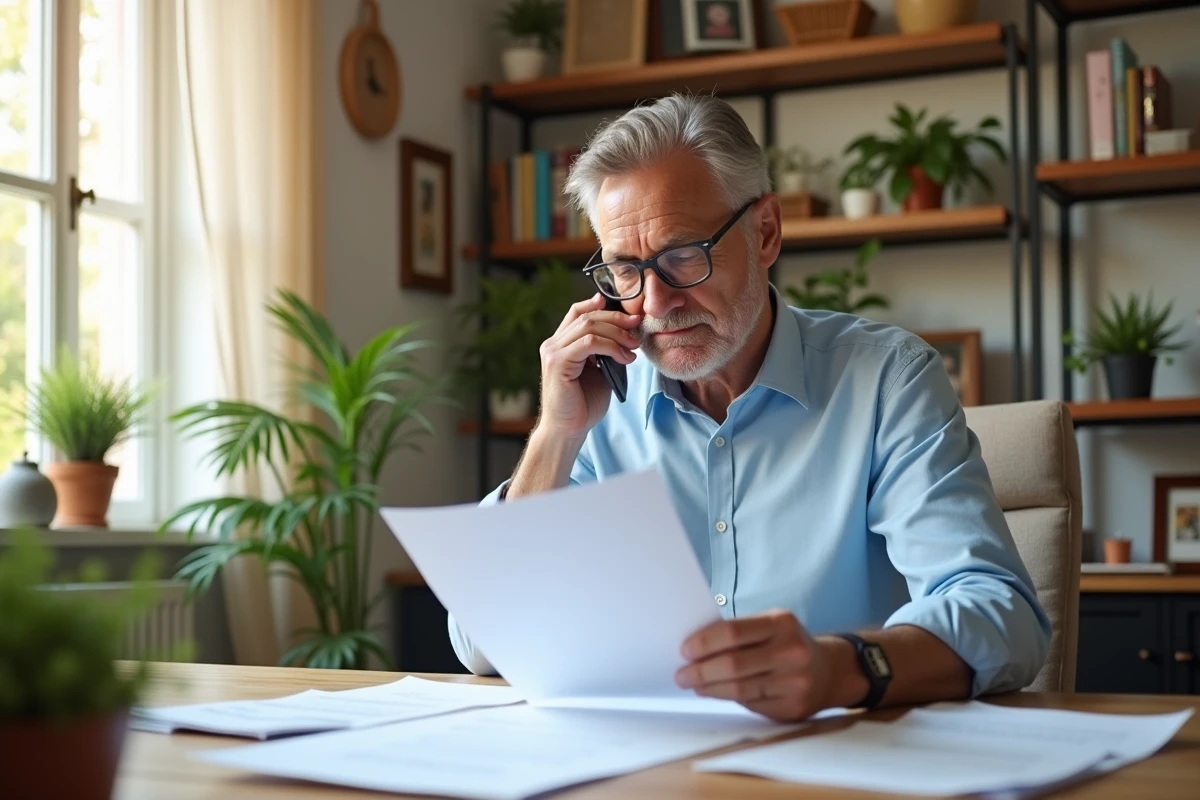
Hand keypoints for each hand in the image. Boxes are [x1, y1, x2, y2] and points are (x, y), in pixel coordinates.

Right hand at [537, 293, 640, 438]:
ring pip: (589, 327)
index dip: (600, 306)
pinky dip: (611, 347)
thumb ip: (605, 351)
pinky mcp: (558, 363)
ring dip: (617, 334)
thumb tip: (626, 334)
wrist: (568, 430)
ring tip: (633, 347)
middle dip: (616, 319)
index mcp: (560, 344)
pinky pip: (589, 343)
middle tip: (637, 326)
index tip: (627, 313)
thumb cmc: (583, 404)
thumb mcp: (599, 371)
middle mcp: (553, 344)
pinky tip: (624, 358)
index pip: (578, 312)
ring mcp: (553, 352)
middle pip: (587, 316)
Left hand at [674, 610, 838, 721]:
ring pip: (739, 689)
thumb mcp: (770, 625)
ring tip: (694, 684)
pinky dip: (728, 699)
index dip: (704, 643)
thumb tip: (695, 646)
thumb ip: (739, 633)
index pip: (732, 632)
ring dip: (709, 688)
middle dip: (701, 671)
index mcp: (781, 623)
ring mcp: (795, 682)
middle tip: (682, 675)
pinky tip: (715, 693)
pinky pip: (751, 704)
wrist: (829, 671)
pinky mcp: (792, 707)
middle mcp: (791, 651)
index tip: (684, 650)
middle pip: (733, 664)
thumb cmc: (787, 644)